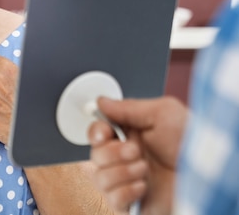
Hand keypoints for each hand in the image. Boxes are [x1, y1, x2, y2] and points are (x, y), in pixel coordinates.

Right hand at [88, 96, 187, 214]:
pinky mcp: (132, 202)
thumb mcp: (164, 113)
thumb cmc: (195, 145)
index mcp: (133, 134)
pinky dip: (127, 191)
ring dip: (122, 172)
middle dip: (114, 152)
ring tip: (145, 169)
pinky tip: (144, 186)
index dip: (96, 131)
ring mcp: (128, 181)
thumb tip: (102, 102)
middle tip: (136, 151)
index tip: (105, 132)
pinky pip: (112, 199)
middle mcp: (127, 158)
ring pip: (99, 177)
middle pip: (95, 154)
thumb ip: (129, 106)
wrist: (208, 179)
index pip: (98, 131)